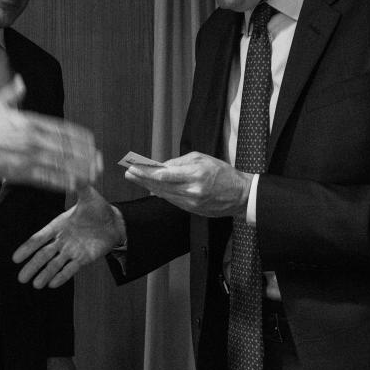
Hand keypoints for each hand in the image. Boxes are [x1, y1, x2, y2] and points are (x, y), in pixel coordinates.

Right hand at [0, 75, 101, 192]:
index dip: (79, 137)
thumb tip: (20, 81)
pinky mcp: (20, 173)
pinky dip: (62, 182)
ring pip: (59, 165)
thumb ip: (14, 92)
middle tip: (98, 161)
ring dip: (78, 170)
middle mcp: (32, 139)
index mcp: (30, 121)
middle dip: (84, 156)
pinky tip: (74, 184)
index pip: (61, 129)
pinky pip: (46, 179)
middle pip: (65, 148)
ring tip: (92, 174)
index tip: (92, 141)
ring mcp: (27, 157)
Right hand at [13, 186, 123, 288]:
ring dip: (44, 274)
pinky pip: (70, 269)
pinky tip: (52, 284)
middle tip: (20, 278)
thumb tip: (73, 173)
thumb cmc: (99, 208)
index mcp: (58, 225)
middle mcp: (62, 240)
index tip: (15, 258)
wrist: (115, 222)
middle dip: (32, 266)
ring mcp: (71, 250)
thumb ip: (79, 186)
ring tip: (35, 285)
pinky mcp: (83, 258)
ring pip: (55, 264)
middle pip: (43, 255)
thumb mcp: (88, 195)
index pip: (39, 238)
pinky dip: (61, 276)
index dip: (27, 248)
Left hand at [123, 151, 251, 216]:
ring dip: (148, 186)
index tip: (134, 167)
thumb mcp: (202, 159)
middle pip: (160, 186)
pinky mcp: (192, 210)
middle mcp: (192, 191)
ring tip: (135, 179)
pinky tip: (151, 188)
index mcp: (195, 175)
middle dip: (143, 179)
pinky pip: (172, 201)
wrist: (240, 195)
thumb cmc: (222, 173)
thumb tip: (160, 167)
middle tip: (129, 172)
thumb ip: (179, 162)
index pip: (165, 175)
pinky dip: (161, 194)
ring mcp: (191, 203)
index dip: (147, 172)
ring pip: (164, 195)